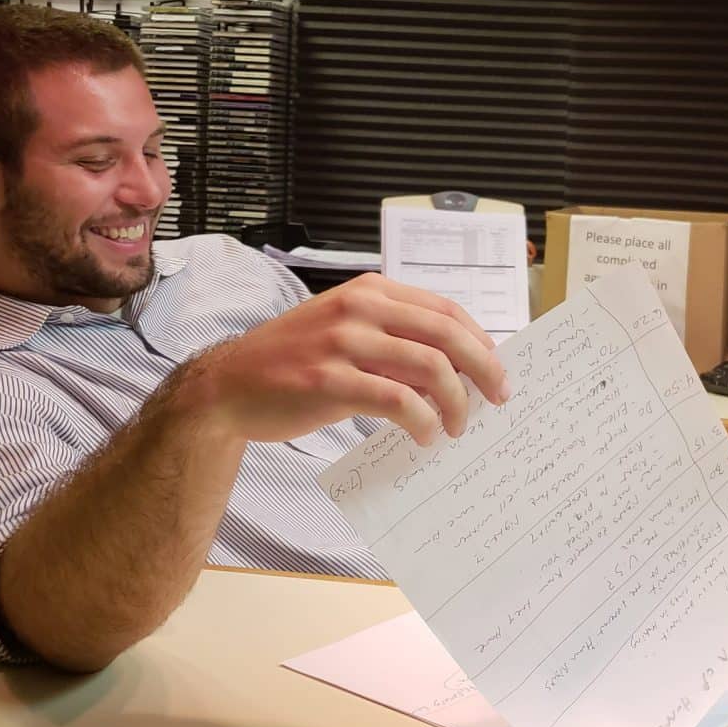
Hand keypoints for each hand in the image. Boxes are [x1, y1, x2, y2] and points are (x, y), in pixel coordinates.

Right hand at [184, 274, 509, 445]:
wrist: (229, 385)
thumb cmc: (294, 362)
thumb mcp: (347, 333)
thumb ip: (395, 342)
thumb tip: (457, 369)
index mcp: (370, 290)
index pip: (446, 308)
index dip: (481, 340)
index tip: (498, 369)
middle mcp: (360, 308)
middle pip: (447, 334)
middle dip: (484, 369)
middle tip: (498, 399)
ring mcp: (343, 342)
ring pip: (430, 367)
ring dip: (456, 403)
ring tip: (457, 427)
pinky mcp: (330, 380)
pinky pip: (398, 401)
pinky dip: (423, 421)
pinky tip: (425, 436)